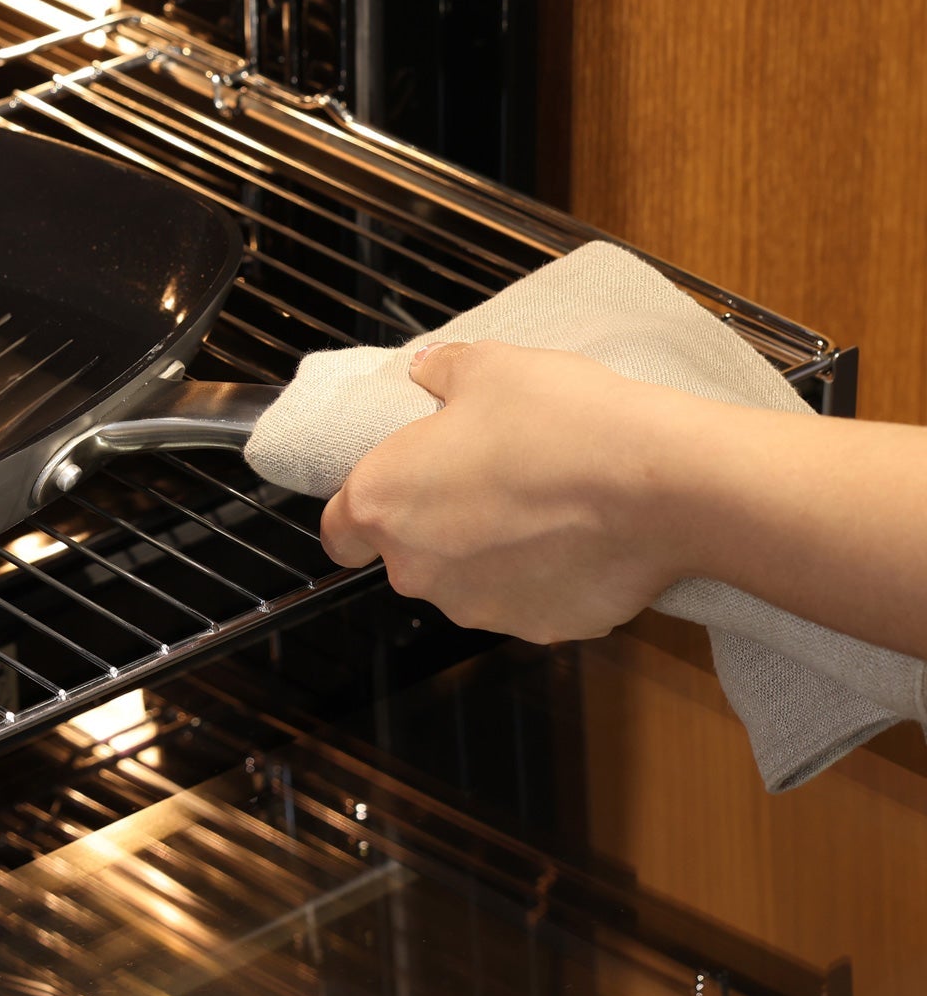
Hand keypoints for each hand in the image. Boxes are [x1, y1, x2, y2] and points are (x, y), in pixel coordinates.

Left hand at [317, 340, 690, 643]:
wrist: (657, 481)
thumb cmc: (557, 420)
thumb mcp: (487, 366)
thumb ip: (442, 373)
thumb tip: (430, 372)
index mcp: (385, 504)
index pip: (338, 534)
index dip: (358, 512)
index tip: (390, 490)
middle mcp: (420, 571)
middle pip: (407, 556)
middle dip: (435, 523)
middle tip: (482, 475)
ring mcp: (481, 608)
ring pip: (467, 580)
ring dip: (488, 551)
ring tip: (538, 500)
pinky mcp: (543, 628)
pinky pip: (528, 597)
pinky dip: (543, 574)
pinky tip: (576, 533)